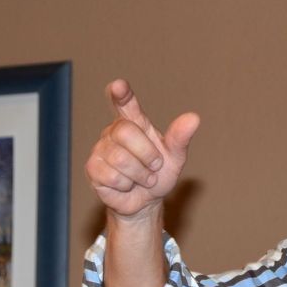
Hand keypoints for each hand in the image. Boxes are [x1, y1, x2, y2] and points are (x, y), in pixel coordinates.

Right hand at [84, 79, 199, 219]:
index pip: (125, 103)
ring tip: (142, 177)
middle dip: (147, 154)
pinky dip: (126, 185)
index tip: (119, 86)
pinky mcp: (92, 168)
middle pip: (126, 132)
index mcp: (135, 123)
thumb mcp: (175, 157)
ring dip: (139, 174)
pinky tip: (127, 185)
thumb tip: (194, 118)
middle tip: (154, 166)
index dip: (121, 94)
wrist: (146, 201)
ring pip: (120, 158)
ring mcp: (100, 148)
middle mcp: (114, 131)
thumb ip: (180, 137)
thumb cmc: (158, 173)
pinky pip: (111, 176)